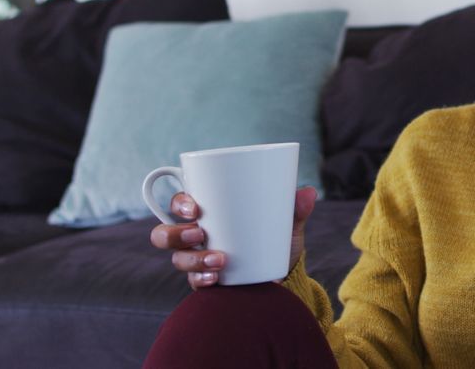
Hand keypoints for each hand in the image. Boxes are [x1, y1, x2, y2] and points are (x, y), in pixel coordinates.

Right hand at [149, 186, 317, 289]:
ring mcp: (197, 260)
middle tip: (201, 233)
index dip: (179, 203)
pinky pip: (192, 282)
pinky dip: (202, 279)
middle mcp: (196, 237)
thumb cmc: (276, 240)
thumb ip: (295, 209)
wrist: (283, 274)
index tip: (195, 207)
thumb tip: (309, 192)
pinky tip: (215, 279)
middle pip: (165, 234)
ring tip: (219, 259)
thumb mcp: (286, 224)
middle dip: (176, 233)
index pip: (179, 203)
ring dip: (192, 259)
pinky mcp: (204, 281)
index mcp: (209, 213)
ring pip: (177, 259)